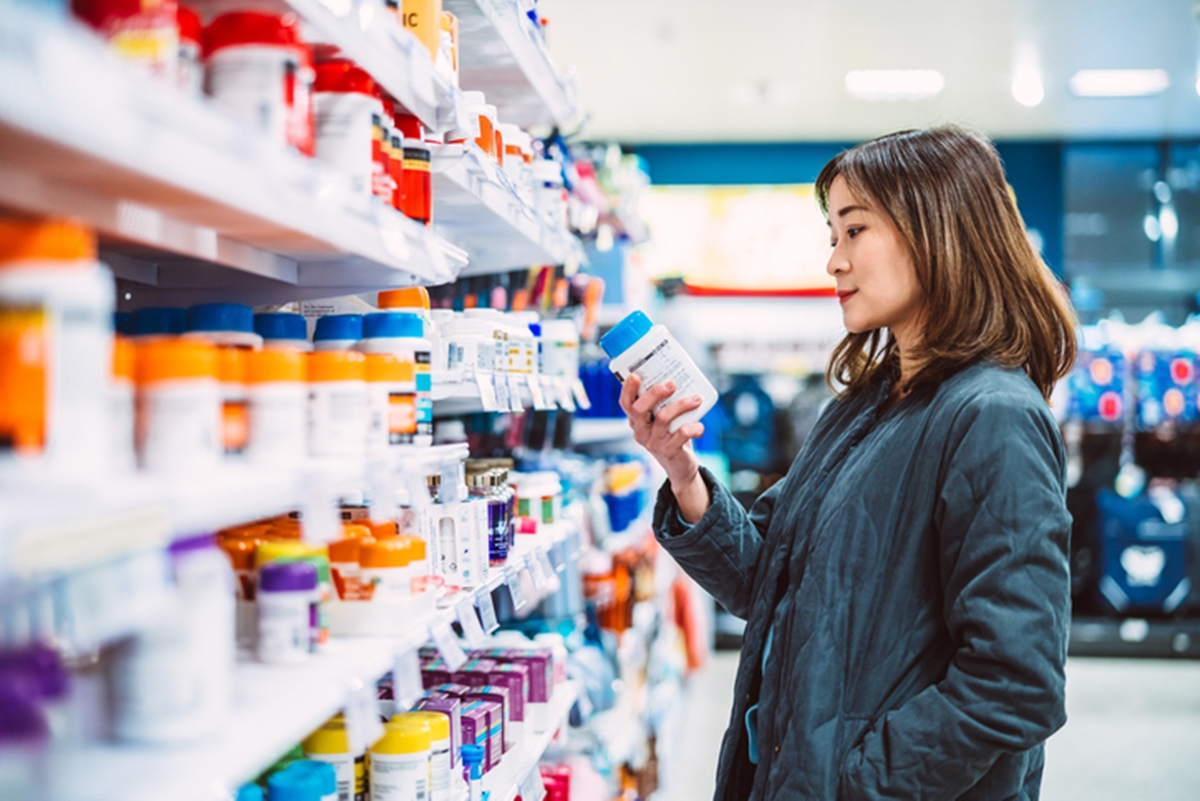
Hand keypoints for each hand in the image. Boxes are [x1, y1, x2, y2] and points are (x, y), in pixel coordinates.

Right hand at [619, 374, 710, 521]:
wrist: (680, 466)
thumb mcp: (663, 420)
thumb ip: (665, 404)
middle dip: (655, 393)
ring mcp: (653, 442)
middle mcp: (641, 432)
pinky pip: (681, 434)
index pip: (626, 404)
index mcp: (637, 421)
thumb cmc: (672, 435)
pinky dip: (693, 427)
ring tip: (696, 399)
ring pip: (663, 418)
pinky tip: (700, 425)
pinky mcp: (669, 451)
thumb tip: (678, 378)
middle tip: (672, 384)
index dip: (628, 389)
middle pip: (639, 409)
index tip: (635, 375)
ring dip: (682, 405)